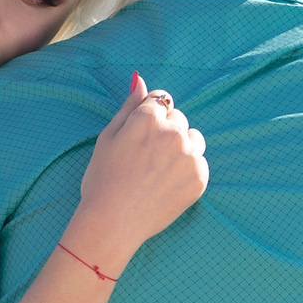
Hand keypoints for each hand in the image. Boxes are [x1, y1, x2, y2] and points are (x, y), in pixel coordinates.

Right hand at [66, 73, 207, 268]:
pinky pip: (199, 162)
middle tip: (145, 158)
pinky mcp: (199, 178)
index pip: (160, 100)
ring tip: (158, 171)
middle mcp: (173, 132)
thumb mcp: (108, 137)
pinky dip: (187, 170)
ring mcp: (189, 155)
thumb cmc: (103, 179)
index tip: (140, 138)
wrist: (112, 222)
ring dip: (181, 148)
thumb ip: (129, 106)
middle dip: (165, 131)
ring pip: (193, 139)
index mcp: (147, 117)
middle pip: (178, 118)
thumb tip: (140, 79)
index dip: (148, 119)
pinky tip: (166, 184)